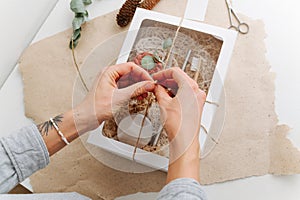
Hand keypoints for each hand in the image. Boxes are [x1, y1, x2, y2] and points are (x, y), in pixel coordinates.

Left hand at [75, 62, 155, 132]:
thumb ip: (136, 89)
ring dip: (138, 87)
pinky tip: (138, 97)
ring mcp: (110, 83)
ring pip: (129, 81)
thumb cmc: (96, 108)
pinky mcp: (112, 91)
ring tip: (145, 94)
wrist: (86, 118)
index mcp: (109, 72)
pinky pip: (125, 88)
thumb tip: (148, 84)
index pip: (130, 67)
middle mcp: (109, 75)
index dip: (142, 73)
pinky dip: (133, 91)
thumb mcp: (120, 98)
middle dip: (141, 80)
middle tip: (150, 88)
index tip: (149, 81)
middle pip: (130, 73)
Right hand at [152, 67, 205, 182]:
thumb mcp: (164, 104)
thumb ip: (159, 91)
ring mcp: (198, 98)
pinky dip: (176, 93)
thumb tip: (156, 86)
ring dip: (171, 87)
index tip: (156, 77)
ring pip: (183, 86)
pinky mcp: (196, 105)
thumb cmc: (178, 125)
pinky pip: (186, 94)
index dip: (163, 73)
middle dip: (167, 80)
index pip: (176, 72)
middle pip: (180, 78)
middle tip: (157, 83)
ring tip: (160, 91)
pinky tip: (167, 98)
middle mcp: (197, 92)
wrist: (184, 140)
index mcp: (191, 88)